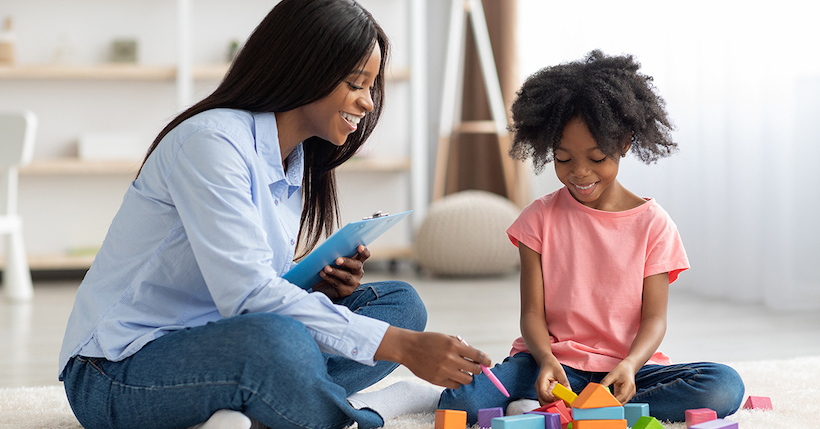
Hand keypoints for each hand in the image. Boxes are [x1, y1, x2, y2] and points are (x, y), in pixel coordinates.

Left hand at [312, 245, 369, 300]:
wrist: (324, 286)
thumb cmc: (331, 268)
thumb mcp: (335, 260)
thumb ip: (337, 253)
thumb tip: (330, 247)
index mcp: (357, 261)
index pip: (365, 255)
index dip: (364, 251)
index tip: (359, 247)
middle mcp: (358, 272)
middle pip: (357, 265)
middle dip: (347, 262)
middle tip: (337, 260)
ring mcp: (353, 282)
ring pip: (347, 276)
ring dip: (336, 272)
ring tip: (326, 268)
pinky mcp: (346, 291)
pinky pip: (338, 284)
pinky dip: (329, 278)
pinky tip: (322, 274)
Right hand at [375, 328, 491, 389]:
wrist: (408, 348)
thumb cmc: (429, 341)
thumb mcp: (447, 338)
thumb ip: (465, 347)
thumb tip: (483, 357)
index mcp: (453, 345)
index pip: (478, 356)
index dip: (486, 361)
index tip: (488, 363)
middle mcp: (450, 359)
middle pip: (474, 370)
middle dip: (477, 369)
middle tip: (474, 367)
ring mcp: (443, 371)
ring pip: (466, 380)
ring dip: (467, 376)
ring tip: (462, 371)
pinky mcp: (437, 380)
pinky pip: (455, 385)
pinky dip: (456, 381)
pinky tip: (452, 374)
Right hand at [535, 356, 570, 404]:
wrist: (546, 361)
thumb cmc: (552, 365)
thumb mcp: (560, 371)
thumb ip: (564, 381)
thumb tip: (569, 391)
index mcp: (541, 381)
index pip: (543, 394)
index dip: (551, 399)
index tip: (561, 401)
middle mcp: (538, 387)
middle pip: (542, 401)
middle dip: (552, 404)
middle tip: (563, 405)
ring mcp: (540, 390)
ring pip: (544, 402)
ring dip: (552, 404)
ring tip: (563, 404)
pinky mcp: (544, 392)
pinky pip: (547, 400)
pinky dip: (553, 402)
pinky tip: (561, 401)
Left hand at [600, 360, 637, 403]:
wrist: (629, 366)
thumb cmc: (622, 369)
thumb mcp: (612, 373)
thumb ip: (606, 381)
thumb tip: (600, 388)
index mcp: (629, 385)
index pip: (622, 397)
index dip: (614, 401)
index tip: (606, 402)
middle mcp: (631, 391)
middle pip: (622, 401)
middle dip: (614, 402)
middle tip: (603, 402)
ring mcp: (630, 393)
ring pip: (622, 401)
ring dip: (614, 401)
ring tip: (605, 399)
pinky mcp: (627, 393)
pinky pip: (621, 398)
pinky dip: (616, 399)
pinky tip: (609, 397)